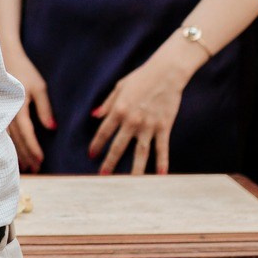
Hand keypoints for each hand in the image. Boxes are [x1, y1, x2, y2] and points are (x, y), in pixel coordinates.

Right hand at [1, 46, 53, 172]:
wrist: (3, 58)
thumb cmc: (23, 71)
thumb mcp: (39, 87)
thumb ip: (44, 108)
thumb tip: (51, 128)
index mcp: (18, 106)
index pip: (27, 133)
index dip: (33, 148)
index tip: (41, 160)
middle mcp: (6, 112)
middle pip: (17, 140)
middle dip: (26, 155)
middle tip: (36, 169)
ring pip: (9, 138)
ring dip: (17, 153)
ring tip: (26, 166)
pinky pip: (4, 132)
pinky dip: (10, 144)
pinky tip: (13, 152)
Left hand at [89, 39, 206, 175]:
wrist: (166, 73)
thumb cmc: (141, 77)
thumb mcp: (119, 87)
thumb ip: (107, 104)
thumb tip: (94, 116)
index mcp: (119, 110)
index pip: (103, 132)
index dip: (96, 145)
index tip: (91, 155)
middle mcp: (132, 121)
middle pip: (118, 147)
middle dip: (109, 162)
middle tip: (103, 176)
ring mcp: (148, 126)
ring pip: (140, 153)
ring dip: (133, 170)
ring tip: (129, 184)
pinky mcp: (163, 127)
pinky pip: (161, 148)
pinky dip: (161, 162)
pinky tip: (159, 175)